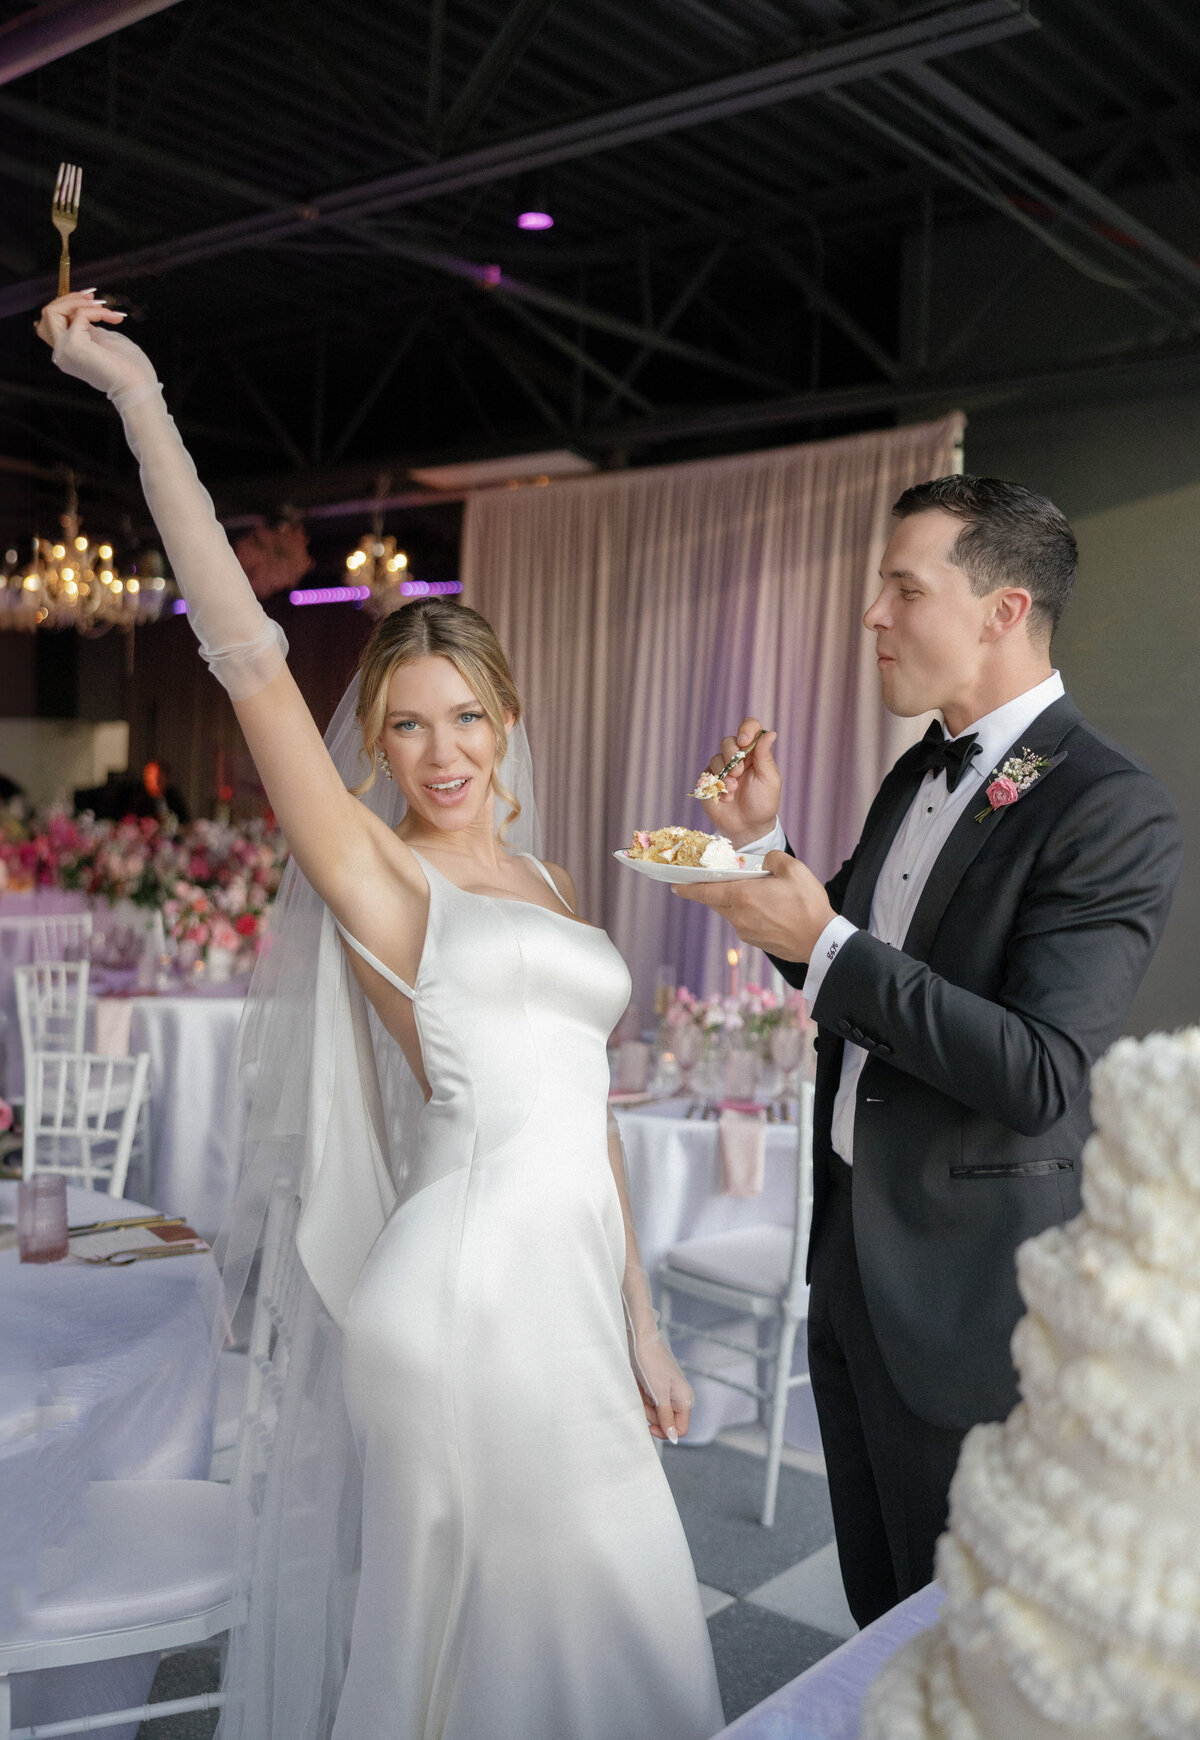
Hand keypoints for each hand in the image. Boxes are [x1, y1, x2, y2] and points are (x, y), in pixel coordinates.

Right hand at [35, 290, 155, 399]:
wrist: (138, 386)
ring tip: (103, 306)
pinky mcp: (73, 345)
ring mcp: (64, 350)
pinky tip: (112, 318)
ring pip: (52, 311)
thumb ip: (88, 328)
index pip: (53, 322)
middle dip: (70, 299)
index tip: (92, 299)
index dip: (69, 305)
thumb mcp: (104, 341)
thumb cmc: (129, 368)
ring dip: (77, 301)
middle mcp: (61, 353)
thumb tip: (80, 310)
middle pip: (48, 314)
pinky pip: (79, 314)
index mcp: (68, 353)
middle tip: (95, 299)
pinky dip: (97, 311)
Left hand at [634, 1336, 693, 1443]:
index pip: (680, 1429)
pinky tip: (639, 1386)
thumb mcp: (659, 1393)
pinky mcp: (657, 1387)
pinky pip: (649, 1402)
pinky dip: (641, 1397)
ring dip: (645, 1405)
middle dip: (652, 1415)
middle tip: (644, 1398)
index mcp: (685, 1399)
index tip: (650, 1426)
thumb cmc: (651, 1362)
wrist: (640, 1340)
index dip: (666, 1431)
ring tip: (641, 1389)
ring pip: (655, 1412)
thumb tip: (674, 1438)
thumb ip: (666, 1417)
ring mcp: (668, 1391)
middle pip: (666, 1421)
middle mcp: (679, 1397)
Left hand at [673, 848, 834, 962]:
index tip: (675, 885)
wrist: (822, 943)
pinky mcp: (756, 942)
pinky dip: (748, 913)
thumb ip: (772, 859)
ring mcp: (746, 932)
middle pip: (717, 901)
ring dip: (735, 901)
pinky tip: (767, 908)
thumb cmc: (808, 905)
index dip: (688, 888)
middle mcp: (739, 916)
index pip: (705, 892)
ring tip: (755, 891)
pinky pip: (744, 923)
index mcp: (743, 896)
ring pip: (731, 912)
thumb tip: (764, 862)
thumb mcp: (793, 870)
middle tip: (720, 879)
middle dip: (715, 890)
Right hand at [699, 718, 779, 847]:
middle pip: (728, 741)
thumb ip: (766, 757)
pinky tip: (727, 797)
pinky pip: (707, 774)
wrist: (748, 827)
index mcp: (755, 753)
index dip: (746, 729)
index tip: (744, 740)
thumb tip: (770, 733)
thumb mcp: (769, 780)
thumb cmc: (763, 803)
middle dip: (732, 755)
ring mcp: (722, 769)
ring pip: (716, 757)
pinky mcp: (710, 781)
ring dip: (725, 773)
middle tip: (739, 772)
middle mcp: (738, 757)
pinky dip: (717, 785)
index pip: (749, 728)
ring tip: (734, 789)